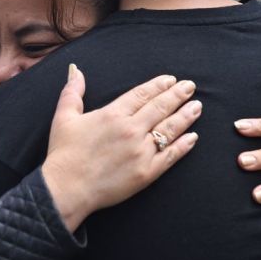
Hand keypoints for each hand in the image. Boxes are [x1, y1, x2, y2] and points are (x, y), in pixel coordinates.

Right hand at [42, 64, 201, 231]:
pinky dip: (184, 146)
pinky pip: (170, 156)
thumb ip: (73, 92)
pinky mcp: (146, 173)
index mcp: (113, 114)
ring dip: (186, 116)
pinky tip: (193, 138)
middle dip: (178, 95)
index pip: (142, 94)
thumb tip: (76, 70)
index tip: (171, 80)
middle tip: (190, 87)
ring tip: (197, 107)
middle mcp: (131, 130)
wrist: (67, 189)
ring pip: (170, 129)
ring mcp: (141, 151)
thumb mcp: (64, 117)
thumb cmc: (64, 153)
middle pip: (160, 108)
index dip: (159, 85)